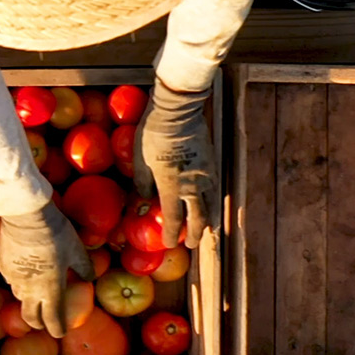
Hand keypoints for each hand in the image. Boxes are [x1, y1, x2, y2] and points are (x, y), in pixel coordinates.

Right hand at [0, 203, 95, 337]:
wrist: (25, 215)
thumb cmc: (55, 234)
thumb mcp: (77, 250)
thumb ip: (84, 267)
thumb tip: (89, 278)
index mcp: (50, 290)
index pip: (53, 320)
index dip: (57, 329)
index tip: (60, 332)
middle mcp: (29, 290)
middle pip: (30, 317)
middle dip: (38, 323)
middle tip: (44, 321)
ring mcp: (12, 279)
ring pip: (19, 297)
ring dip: (28, 300)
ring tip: (35, 292)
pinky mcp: (2, 265)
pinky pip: (10, 279)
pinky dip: (18, 280)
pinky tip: (24, 269)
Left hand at [134, 82, 218, 248]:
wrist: (178, 111)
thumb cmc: (152, 135)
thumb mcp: (139, 161)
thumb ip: (143, 185)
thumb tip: (145, 202)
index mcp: (173, 186)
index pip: (174, 219)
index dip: (171, 234)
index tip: (169, 243)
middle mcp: (193, 185)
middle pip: (199, 218)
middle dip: (196, 233)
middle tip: (192, 243)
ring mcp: (206, 174)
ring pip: (211, 204)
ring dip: (208, 220)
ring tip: (205, 229)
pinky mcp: (212, 163)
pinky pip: (215, 189)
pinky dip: (212, 201)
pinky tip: (208, 203)